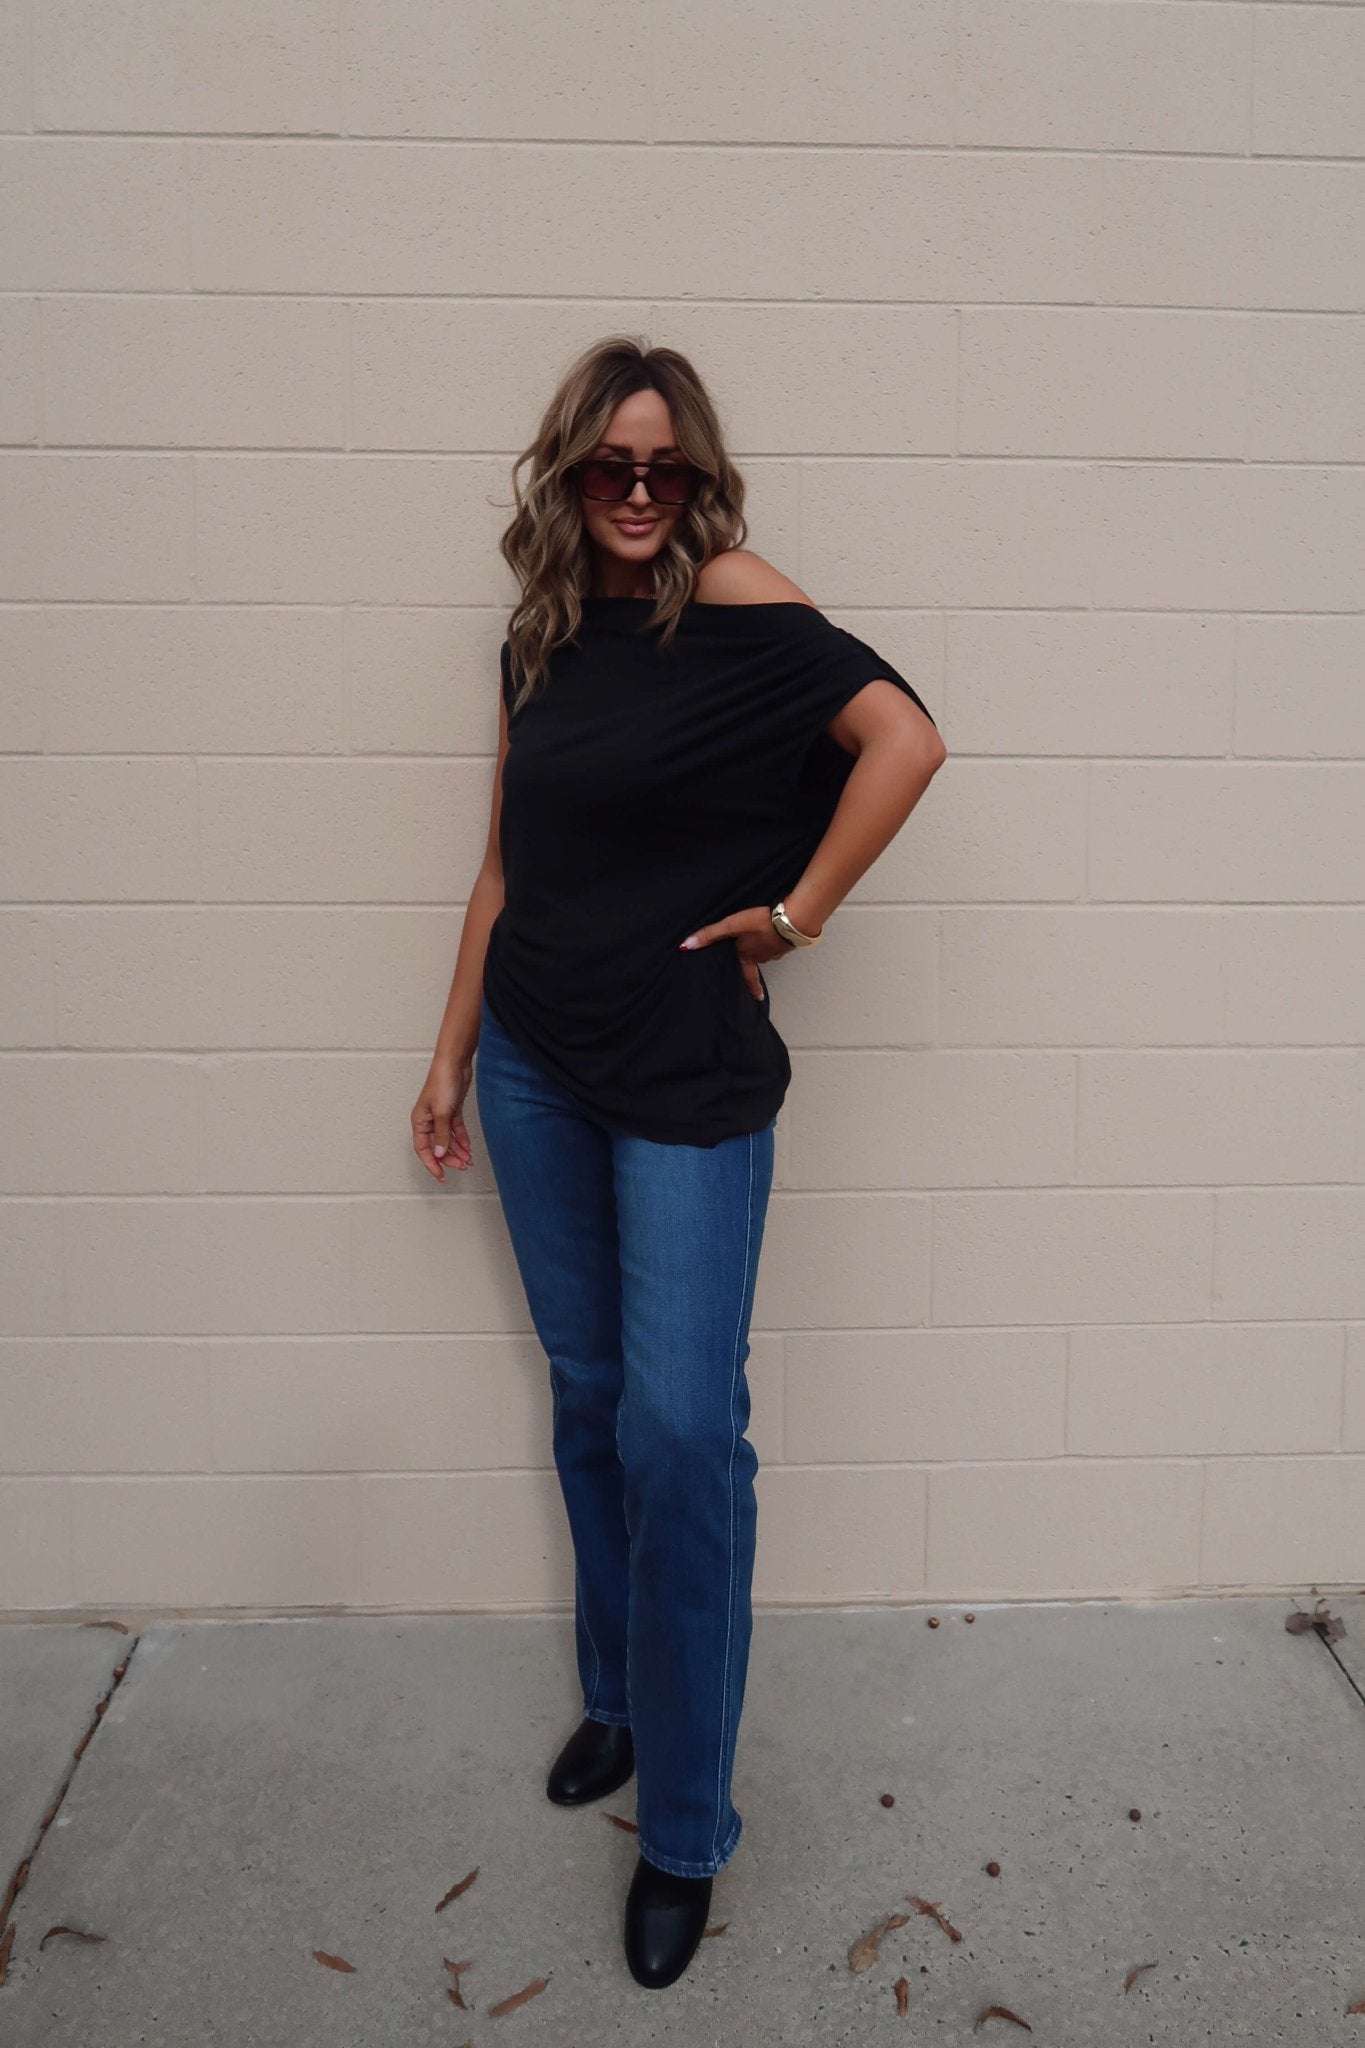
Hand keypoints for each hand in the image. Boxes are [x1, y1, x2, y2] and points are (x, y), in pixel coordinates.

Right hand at [411, 1057, 473, 1181]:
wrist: (455, 1063)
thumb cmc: (442, 1082)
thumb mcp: (442, 1113)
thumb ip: (441, 1135)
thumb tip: (439, 1154)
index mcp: (419, 1121)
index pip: (423, 1149)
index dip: (431, 1164)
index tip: (440, 1176)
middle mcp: (428, 1120)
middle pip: (437, 1146)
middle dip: (449, 1158)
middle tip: (461, 1167)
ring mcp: (440, 1116)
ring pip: (447, 1140)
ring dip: (457, 1151)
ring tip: (467, 1161)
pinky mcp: (452, 1111)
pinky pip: (456, 1131)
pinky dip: (462, 1140)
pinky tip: (468, 1149)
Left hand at [679, 905, 794, 999]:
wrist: (792, 919)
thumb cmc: (761, 923)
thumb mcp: (731, 926)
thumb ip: (710, 935)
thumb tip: (686, 946)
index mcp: (748, 957)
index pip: (748, 977)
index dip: (752, 987)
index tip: (757, 998)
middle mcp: (764, 956)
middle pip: (757, 961)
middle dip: (756, 960)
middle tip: (756, 959)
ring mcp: (778, 950)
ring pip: (768, 951)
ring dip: (766, 947)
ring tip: (766, 940)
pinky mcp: (789, 940)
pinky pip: (780, 942)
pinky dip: (778, 938)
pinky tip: (778, 932)